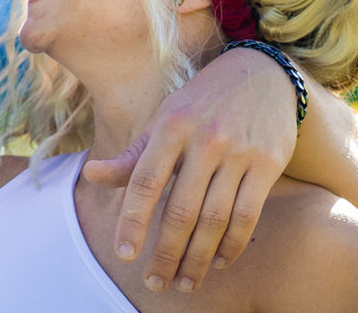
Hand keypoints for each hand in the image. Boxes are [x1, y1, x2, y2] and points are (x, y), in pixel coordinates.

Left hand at [82, 47, 295, 292]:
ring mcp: (238, 152)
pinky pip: (248, 215)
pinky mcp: (268, 163)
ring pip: (215, 219)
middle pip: (181, 209)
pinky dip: (232, 244)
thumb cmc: (200, 104)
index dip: (132, 220)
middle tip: (155, 282)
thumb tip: (90, 175)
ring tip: (184, 282)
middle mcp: (204, 139)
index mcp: (170, 126)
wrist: (261, 74)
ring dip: (197, 258)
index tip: (124, 254)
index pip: (145, 181)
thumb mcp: (163, 119)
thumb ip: (132, 156)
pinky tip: (218, 262)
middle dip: (165, 253)